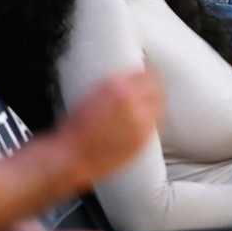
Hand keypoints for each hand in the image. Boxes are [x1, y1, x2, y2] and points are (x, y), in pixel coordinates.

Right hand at [59, 70, 163, 188]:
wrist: (72, 157)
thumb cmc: (75, 128)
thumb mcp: (93, 94)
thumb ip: (115, 84)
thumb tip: (129, 79)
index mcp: (117, 87)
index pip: (145, 73)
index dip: (145, 73)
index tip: (144, 74)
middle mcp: (133, 103)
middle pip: (157, 88)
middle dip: (153, 86)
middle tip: (148, 87)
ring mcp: (141, 123)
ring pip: (159, 107)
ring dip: (154, 103)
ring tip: (147, 103)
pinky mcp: (143, 140)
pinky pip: (155, 124)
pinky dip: (151, 119)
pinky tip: (143, 119)